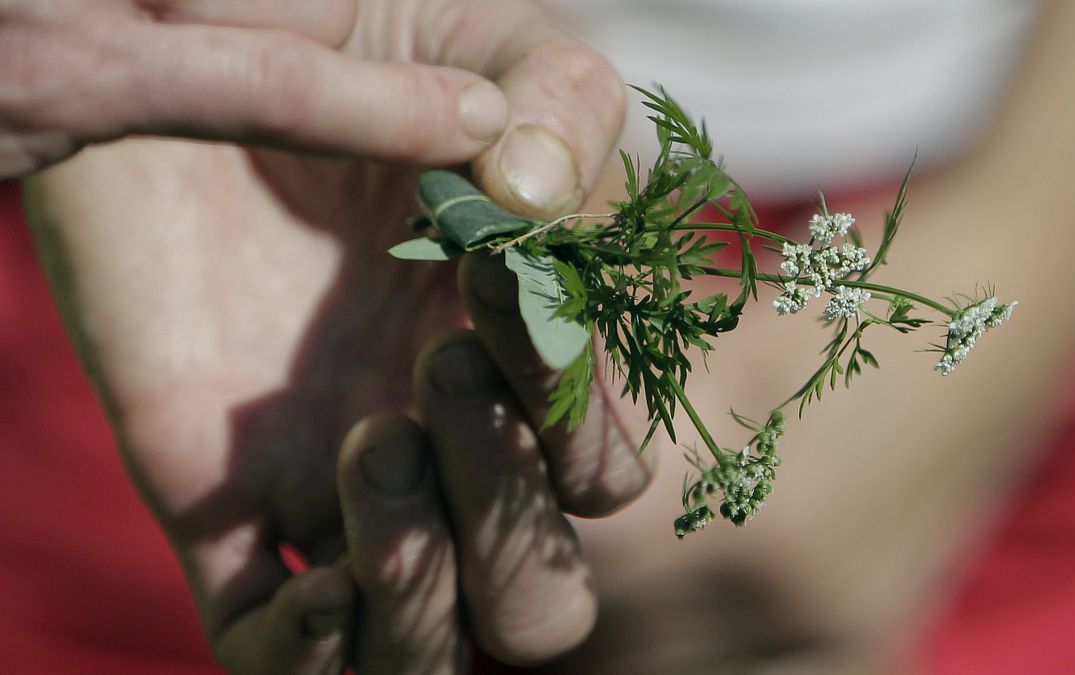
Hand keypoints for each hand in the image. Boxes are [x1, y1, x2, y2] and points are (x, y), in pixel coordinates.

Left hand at [23, 0, 650, 670]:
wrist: (183, 38)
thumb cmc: (360, 26)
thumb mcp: (490, 37)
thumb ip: (562, 105)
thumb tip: (536, 208)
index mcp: (524, 353)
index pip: (598, 465)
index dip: (573, 408)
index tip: (488, 280)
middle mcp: (444, 438)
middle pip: (538, 597)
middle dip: (509, 517)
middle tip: (433, 376)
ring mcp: (334, 478)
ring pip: (428, 643)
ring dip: (426, 592)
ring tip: (369, 447)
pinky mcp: (219, 496)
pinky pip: (268, 649)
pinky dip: (307, 658)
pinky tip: (308, 582)